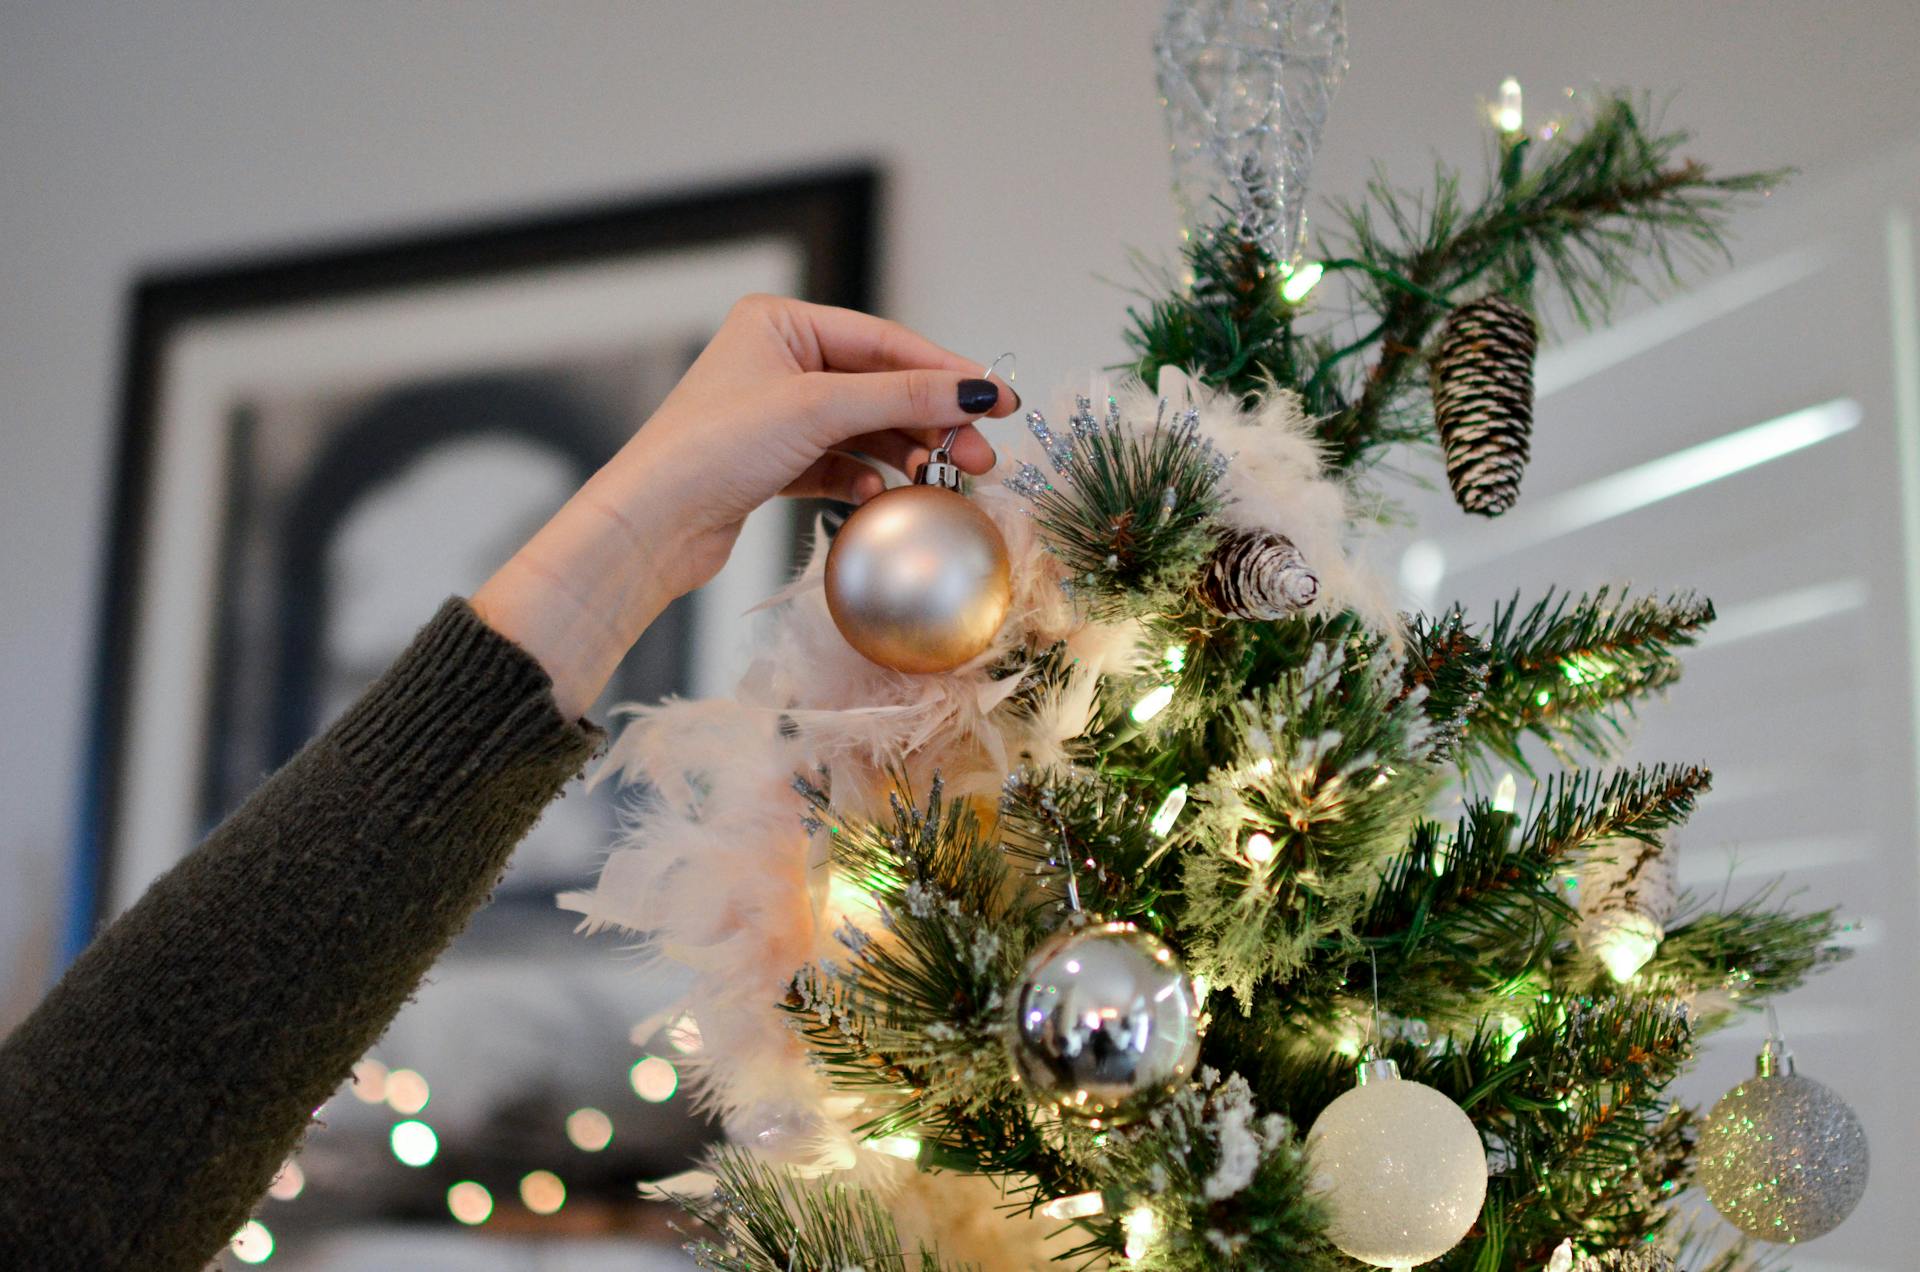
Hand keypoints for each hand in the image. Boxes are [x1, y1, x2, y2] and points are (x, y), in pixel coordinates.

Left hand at [471, 295, 1017, 716]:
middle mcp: (777, 361)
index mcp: (780, 322)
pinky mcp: (772, 464)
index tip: (999, 400)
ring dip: (904, 454)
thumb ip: (904, 397)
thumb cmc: (715, 448)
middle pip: (879, 386)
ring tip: (944, 480)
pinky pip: (839, 464)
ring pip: (863, 429)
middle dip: (931, 420)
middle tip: (979, 456)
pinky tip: (879, 496)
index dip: (946, 371)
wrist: (651, 524)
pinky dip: (864, 479)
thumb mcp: (819, 409)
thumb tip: (978, 390)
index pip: (885, 341)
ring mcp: (775, 414)